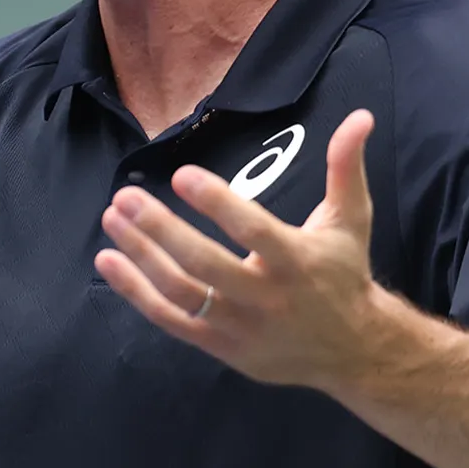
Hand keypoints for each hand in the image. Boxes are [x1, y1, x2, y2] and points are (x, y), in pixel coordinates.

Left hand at [94, 106, 395, 392]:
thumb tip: (359, 116)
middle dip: (160, 230)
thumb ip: (345, 168)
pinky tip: (109, 261)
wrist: (352, 351)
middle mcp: (267, 298)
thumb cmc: (344, 274)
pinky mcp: (221, 346)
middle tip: (125, 197)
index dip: (217, 203)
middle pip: (206, 265)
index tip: (182, 175)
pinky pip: (170, 320)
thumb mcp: (351, 220)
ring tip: (113, 219)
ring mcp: (241, 327)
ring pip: (181, 293)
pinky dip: (136, 292)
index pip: (252, 231)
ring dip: (141, 256)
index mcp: (297, 261)